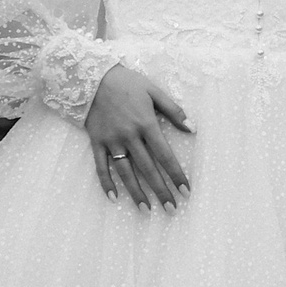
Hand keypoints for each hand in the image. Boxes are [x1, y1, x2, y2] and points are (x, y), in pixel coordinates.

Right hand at [86, 64, 194, 210]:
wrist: (93, 76)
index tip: (186, 190)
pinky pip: (101, 166)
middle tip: (172, 209)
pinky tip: (114, 198)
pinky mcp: (97, 142)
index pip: (165, 155)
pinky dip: (106, 183)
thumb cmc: (128, 83)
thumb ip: (174, 111)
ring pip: (126, 172)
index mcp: (146, 123)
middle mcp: (129, 135)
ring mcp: (112, 140)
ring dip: (137, 192)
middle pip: (148, 169)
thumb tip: (193, 129)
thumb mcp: (154, 91)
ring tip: (147, 210)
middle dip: (161, 190)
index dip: (176, 174)